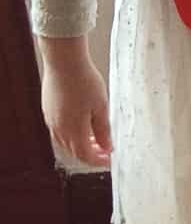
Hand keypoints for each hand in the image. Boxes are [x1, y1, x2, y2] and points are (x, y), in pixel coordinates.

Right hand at [40, 46, 111, 166]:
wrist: (64, 62)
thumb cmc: (84, 81)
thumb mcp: (101, 107)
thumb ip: (103, 130)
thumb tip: (107, 148)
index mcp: (73, 131)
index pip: (86, 156)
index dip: (98, 161)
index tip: (109, 160)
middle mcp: (59, 129)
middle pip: (74, 151)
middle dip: (90, 154)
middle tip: (104, 149)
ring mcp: (51, 120)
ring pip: (65, 142)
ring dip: (80, 144)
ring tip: (95, 138)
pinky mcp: (48, 110)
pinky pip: (58, 130)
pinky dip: (71, 134)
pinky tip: (81, 125)